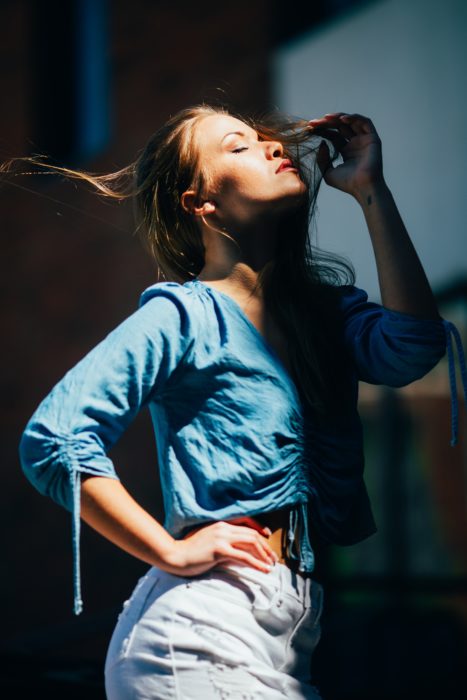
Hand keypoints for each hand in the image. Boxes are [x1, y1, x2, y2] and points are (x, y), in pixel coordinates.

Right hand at [163, 517, 279, 576]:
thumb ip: (222, 542)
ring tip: (271, 565)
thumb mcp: (208, 541)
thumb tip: (238, 553)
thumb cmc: (189, 551)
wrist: (174, 555)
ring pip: (251, 542)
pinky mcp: (220, 550)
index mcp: (220, 523)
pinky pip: (244, 556)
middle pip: (251, 533)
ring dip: (264, 554)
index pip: (245, 521)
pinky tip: (264, 570)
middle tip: (273, 558)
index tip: (267, 536)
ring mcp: (221, 537)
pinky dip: (257, 563)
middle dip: (265, 546)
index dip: (259, 528)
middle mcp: (223, 527)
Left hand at [307, 112, 384, 197]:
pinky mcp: (372, 138)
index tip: (310, 127)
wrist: (363, 187)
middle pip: (340, 127)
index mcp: (345, 150)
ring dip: (338, 117)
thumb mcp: (328, 172)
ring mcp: (364, 140)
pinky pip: (365, 122)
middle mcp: (355, 143)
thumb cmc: (347, 183)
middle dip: (327, 122)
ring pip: (352, 122)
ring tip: (326, 118)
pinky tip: (342, 119)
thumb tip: (322, 143)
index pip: (333, 135)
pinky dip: (354, 118)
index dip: (322, 130)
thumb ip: (322, 158)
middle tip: (314, 122)